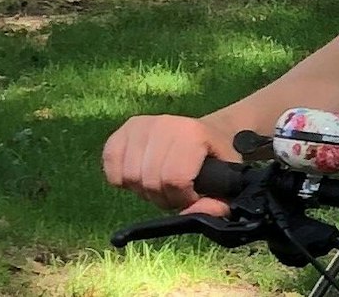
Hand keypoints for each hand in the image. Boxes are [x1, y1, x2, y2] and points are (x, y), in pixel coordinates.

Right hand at [102, 115, 234, 217]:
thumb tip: (191, 215)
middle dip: (162, 197)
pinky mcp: (122, 131)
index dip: (181, 198)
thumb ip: (217, 204)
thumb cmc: (215, 159)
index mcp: (192, 133)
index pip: (175, 179)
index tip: (190, 195)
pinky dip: (122, 180)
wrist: (206, 132)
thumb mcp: (227, 180)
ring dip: (143, 190)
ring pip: (130, 177)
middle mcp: (164, 124)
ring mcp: (141, 125)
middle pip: (150, 180)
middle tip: (174, 191)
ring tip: (160, 184)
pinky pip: (111, 166)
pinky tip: (141, 176)